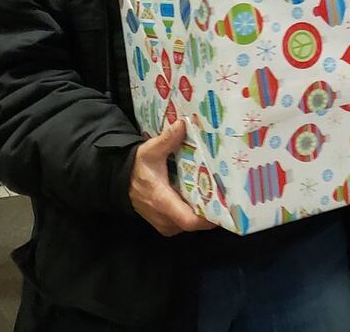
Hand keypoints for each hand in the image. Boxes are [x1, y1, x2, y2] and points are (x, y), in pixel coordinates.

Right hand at [129, 118, 217, 236]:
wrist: (121, 182)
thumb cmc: (138, 167)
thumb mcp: (150, 151)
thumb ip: (167, 140)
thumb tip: (182, 124)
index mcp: (162, 201)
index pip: (190, 221)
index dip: (209, 218)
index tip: (225, 206)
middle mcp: (165, 219)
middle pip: (196, 224)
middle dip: (212, 213)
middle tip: (228, 197)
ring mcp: (165, 225)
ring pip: (191, 225)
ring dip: (204, 214)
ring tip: (220, 197)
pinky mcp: (166, 225)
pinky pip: (184, 224)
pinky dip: (195, 215)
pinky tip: (204, 201)